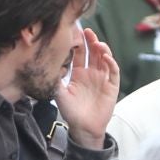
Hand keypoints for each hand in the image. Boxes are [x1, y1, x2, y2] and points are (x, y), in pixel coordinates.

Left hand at [55, 27, 120, 146]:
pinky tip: (105, 56)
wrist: (82, 128)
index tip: (74, 32)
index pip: (80, 54)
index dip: (78, 43)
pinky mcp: (111, 86)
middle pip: (93, 52)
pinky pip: (113, 71)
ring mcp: (102, 78)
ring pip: (105, 59)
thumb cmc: (70, 112)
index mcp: (78, 73)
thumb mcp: (59, 94)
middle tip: (87, 31)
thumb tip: (46, 66)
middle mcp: (91, 73)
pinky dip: (111, 63)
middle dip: (91, 41)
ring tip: (97, 43)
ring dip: (102, 49)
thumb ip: (54, 80)